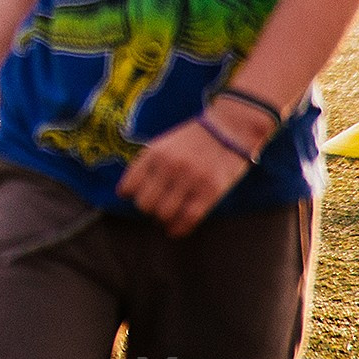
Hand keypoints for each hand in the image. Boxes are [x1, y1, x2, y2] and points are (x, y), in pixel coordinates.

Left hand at [117, 109, 264, 236]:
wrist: (230, 128)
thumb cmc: (194, 138)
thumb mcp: (165, 143)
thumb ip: (149, 163)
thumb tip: (130, 190)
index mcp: (155, 153)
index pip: (130, 184)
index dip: (129, 194)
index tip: (132, 198)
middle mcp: (169, 166)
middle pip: (145, 204)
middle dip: (147, 209)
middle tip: (154, 208)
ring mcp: (190, 179)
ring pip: (164, 214)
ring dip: (163, 219)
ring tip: (166, 218)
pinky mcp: (210, 191)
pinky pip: (189, 218)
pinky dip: (179, 229)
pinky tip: (175, 230)